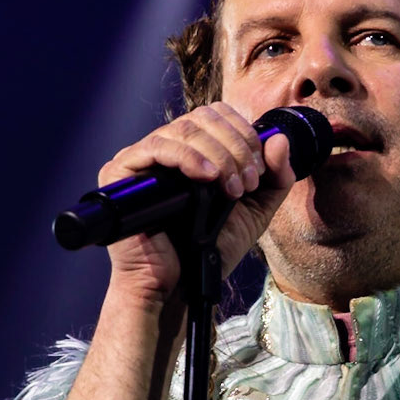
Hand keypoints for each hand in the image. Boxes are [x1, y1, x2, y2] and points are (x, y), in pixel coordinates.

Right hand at [99, 102, 296, 305]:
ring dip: (219, 155)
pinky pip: (156, 146)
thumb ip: (275, 178)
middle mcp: (165, 147)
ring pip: (184, 129)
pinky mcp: (120, 170)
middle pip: (203, 117)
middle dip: (236, 146)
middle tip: (248, 182)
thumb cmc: (210, 249)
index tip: (259, 169)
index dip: (243, 132)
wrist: (180, 285)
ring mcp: (140, 157)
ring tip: (232, 189)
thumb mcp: (256, 211)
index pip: (217, 114)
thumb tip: (279, 138)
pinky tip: (207, 178)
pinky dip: (189, 158)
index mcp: (192, 150)